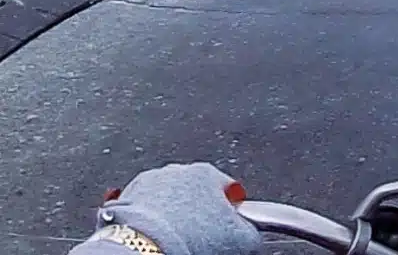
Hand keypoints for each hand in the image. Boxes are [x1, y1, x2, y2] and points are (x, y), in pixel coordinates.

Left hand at [96, 163, 260, 254]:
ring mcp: (148, 182)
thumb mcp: (242, 238)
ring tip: (175, 237)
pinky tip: (155, 236)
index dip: (230, 212)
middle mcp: (177, 171)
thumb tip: (250, 230)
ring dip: (172, 213)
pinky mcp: (124, 198)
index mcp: (208, 173)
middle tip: (200, 234)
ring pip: (168, 199)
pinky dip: (149, 220)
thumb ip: (251, 228)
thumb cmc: (191, 238)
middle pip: (195, 192)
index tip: (226, 228)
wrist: (145, 246)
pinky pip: (144, 209)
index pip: (227, 190)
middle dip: (199, 210)